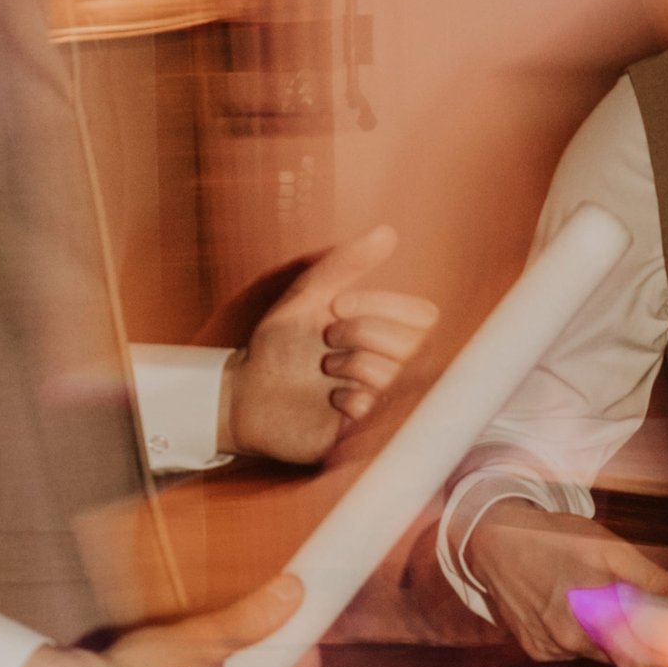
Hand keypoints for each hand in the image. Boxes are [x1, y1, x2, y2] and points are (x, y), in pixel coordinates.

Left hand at [227, 227, 438, 465]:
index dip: (383, 307)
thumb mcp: (309, 295)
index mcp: (387, 334)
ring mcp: (382, 401)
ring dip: (355, 365)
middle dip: (364, 334)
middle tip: (327, 340)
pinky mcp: (366, 434)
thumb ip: (347, 264)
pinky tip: (333, 401)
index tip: (337, 306)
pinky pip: (380, 412)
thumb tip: (387, 232)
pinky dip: (354, 400)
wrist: (244, 393)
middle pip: (412, 345)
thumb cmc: (278, 346)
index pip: (423, 317)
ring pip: (396, 376)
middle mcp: (393, 368)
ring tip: (326, 369)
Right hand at [465, 499, 667, 666]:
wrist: (495, 542)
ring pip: (595, 654)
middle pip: (619, 659)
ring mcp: (551, 648)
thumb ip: (650, 577)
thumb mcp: (608, 547)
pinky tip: (565, 604)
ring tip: (590, 596)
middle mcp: (572, 639)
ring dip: (602, 634)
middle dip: (631, 638)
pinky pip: (569, 651)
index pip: (638, 664)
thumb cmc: (555, 539)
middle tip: (631, 608)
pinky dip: (576, 633)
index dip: (659, 657)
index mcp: (596, 614)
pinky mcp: (535, 650)